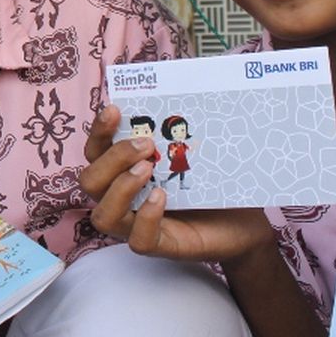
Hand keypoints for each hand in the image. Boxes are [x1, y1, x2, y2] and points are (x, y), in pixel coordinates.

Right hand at [79, 105, 272, 262]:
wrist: (245, 220)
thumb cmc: (214, 181)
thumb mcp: (192, 151)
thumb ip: (176, 130)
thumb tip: (178, 90)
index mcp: (124, 172)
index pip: (95, 152)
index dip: (98, 131)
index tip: (114, 109)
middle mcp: (124, 199)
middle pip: (90, 182)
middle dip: (112, 159)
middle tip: (145, 145)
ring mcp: (138, 225)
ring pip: (103, 216)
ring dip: (121, 188)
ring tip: (148, 170)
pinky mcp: (161, 246)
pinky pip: (138, 241)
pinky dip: (146, 217)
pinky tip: (162, 197)